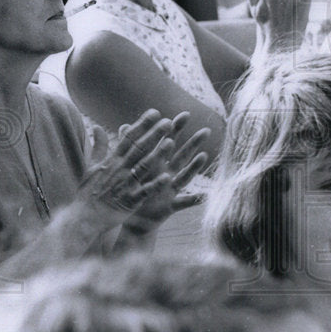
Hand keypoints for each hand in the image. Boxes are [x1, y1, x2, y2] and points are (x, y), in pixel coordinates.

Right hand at [77, 110, 175, 229]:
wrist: (84, 217)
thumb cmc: (88, 192)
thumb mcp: (91, 166)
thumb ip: (98, 146)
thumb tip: (97, 127)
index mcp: (111, 161)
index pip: (128, 138)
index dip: (142, 125)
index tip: (155, 113)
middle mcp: (119, 170)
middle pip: (138, 149)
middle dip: (153, 135)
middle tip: (168, 122)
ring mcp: (125, 185)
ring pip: (143, 167)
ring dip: (157, 155)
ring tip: (171, 143)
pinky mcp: (130, 202)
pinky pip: (144, 192)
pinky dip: (155, 184)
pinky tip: (167, 177)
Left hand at [118, 111, 209, 238]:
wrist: (134, 217)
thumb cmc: (135, 189)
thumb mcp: (132, 166)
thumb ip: (130, 146)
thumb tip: (124, 125)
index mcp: (157, 163)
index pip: (167, 142)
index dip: (175, 129)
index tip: (185, 114)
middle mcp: (167, 174)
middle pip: (181, 156)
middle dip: (193, 143)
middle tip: (206, 131)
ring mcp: (171, 189)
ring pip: (184, 176)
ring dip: (194, 167)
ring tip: (203, 156)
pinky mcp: (171, 205)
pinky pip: (183, 202)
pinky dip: (193, 199)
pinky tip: (204, 195)